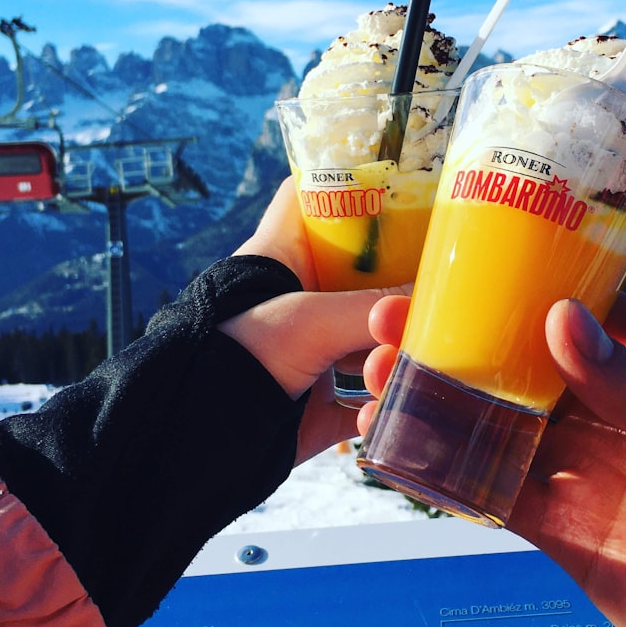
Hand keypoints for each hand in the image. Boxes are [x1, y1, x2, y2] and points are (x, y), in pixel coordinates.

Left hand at [223, 178, 406, 463]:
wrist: (191, 444)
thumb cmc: (233, 356)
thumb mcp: (306, 321)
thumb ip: (373, 310)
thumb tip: (434, 305)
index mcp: (286, 255)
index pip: (317, 197)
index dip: (357, 183)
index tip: (408, 188)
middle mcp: (304, 296)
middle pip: (370, 272)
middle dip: (404, 288)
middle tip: (431, 297)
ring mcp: (317, 349)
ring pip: (379, 337)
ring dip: (393, 356)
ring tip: (380, 376)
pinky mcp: (324, 402)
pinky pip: (373, 396)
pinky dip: (385, 404)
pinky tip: (376, 412)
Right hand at [360, 293, 625, 626]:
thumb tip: (559, 327)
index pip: (572, 312)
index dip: (509, 292)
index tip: (451, 274)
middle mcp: (615, 412)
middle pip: (516, 367)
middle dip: (453, 343)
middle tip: (390, 328)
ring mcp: (588, 474)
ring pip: (494, 427)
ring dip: (437, 404)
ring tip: (379, 384)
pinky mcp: (570, 537)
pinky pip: (497, 498)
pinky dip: (449, 476)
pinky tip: (405, 453)